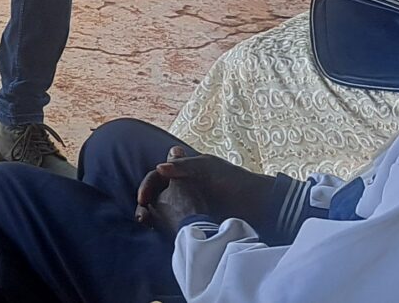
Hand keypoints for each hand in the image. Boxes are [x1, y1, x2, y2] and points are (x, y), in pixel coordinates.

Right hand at [134, 146, 268, 226]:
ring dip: (153, 217)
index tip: (142, 199)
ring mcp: (191, 205)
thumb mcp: (207, 167)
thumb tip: (159, 168)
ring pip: (163, 211)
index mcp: (185, 170)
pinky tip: (163, 232)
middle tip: (142, 217)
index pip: (157, 176)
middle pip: (157, 194)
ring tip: (148, 225)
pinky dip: (166, 227)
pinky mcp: (198, 220)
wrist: (257, 203)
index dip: (148, 186)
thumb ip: (184, 166)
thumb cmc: (233, 180)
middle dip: (146, 204)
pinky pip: (175, 224)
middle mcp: (185, 187)